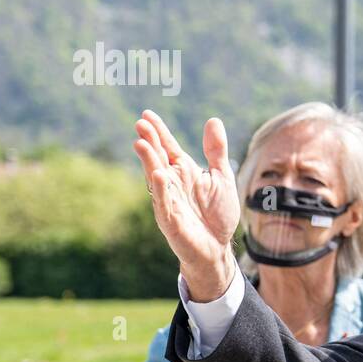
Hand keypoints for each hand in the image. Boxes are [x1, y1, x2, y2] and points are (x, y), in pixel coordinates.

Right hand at [132, 110, 239, 300]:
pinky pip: (164, 203)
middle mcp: (172, 183)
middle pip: (158, 158)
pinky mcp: (170, 220)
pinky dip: (161, 190)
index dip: (159, 132)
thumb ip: (216, 151)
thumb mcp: (221, 177)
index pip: (169, 147)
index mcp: (184, 171)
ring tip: (141, 143)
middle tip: (140, 123)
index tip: (147, 114)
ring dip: (148, 161)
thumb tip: (213, 120)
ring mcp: (169, 201)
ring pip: (156, 178)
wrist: (218, 247)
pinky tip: (158, 175)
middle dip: (150, 141)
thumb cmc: (218, 213)